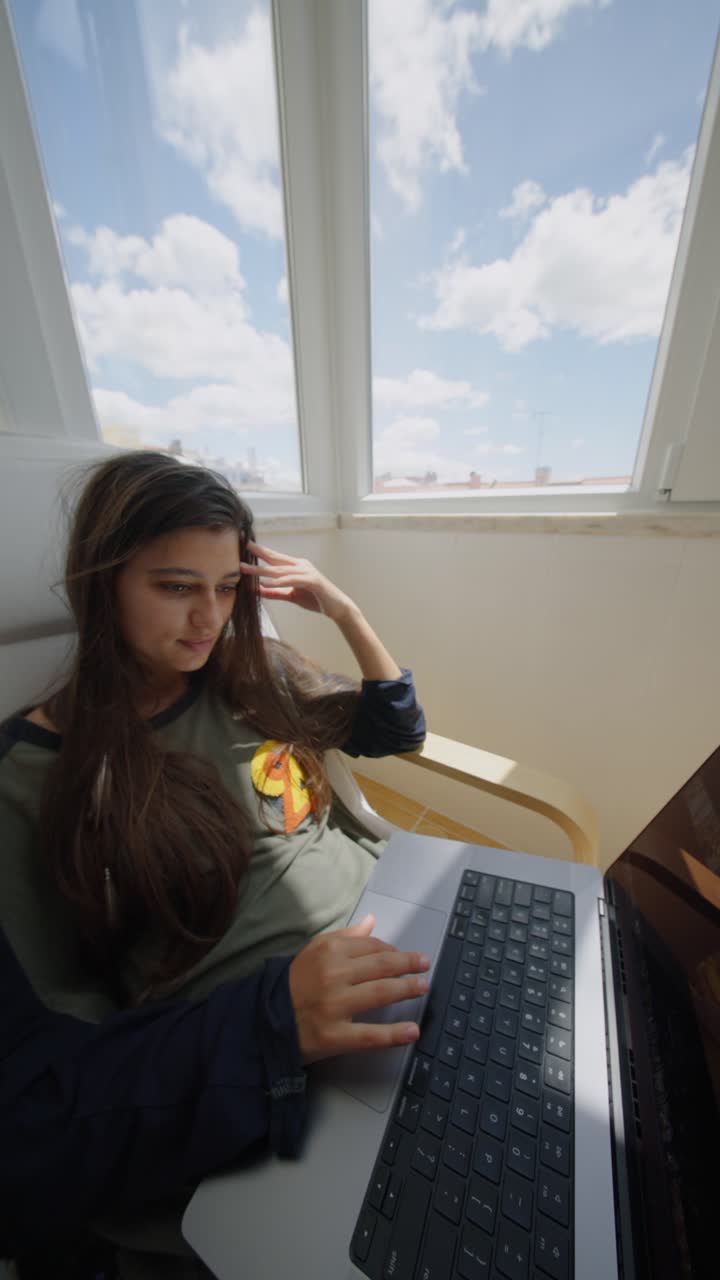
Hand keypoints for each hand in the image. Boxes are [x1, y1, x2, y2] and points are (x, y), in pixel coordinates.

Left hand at [240, 542, 354, 621]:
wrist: (337, 608)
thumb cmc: (315, 599)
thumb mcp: (292, 595)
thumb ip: (275, 592)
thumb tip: (258, 590)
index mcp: (296, 567)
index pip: (275, 558)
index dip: (261, 552)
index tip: (245, 546)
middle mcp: (301, 566)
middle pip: (275, 559)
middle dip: (258, 554)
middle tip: (242, 547)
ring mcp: (308, 572)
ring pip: (281, 570)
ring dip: (262, 570)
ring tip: (246, 569)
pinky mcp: (313, 581)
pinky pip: (292, 580)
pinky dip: (279, 581)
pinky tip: (267, 583)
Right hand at [288, 914, 430, 1063]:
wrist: (264, 1020)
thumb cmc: (294, 984)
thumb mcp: (314, 951)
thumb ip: (345, 936)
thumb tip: (372, 921)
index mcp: (330, 952)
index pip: (372, 947)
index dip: (394, 950)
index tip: (407, 955)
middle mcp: (334, 975)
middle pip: (382, 966)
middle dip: (408, 964)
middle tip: (425, 965)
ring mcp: (335, 1006)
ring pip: (381, 993)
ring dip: (407, 989)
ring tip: (423, 987)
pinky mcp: (335, 1035)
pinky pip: (371, 1035)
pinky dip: (395, 1034)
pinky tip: (412, 1031)